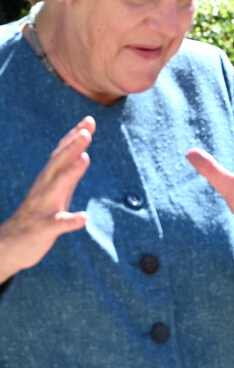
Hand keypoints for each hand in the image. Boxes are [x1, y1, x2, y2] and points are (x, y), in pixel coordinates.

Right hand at [0, 117, 94, 283]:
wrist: (9, 246)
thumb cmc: (39, 214)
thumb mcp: (56, 190)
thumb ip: (69, 172)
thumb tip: (84, 153)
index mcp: (49, 179)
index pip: (62, 153)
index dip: (75, 136)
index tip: (89, 120)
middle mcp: (44, 189)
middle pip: (58, 163)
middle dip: (72, 146)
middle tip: (86, 131)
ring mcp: (43, 208)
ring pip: (56, 187)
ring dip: (71, 172)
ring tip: (85, 158)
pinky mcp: (43, 229)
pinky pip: (57, 225)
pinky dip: (70, 221)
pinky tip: (83, 218)